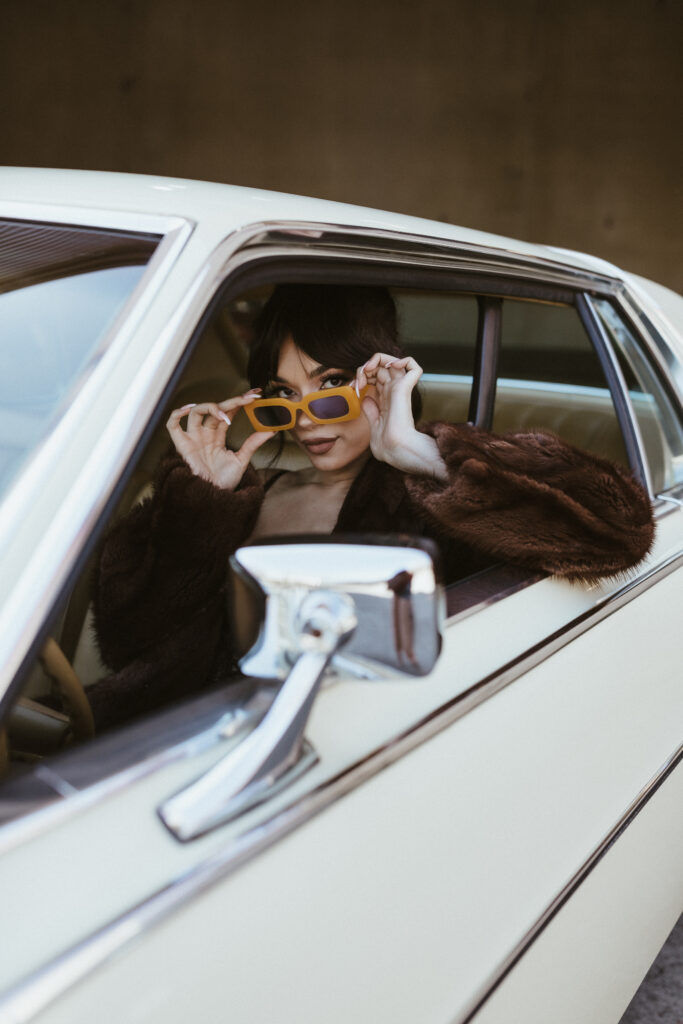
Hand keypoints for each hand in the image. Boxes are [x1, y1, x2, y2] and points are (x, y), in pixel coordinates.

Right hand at [166, 390, 273, 489]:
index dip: (239, 402)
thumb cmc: (223, 481)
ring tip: (225, 413)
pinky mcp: (182, 445)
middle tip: (248, 398)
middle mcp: (204, 433)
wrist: (213, 498)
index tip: (254, 396)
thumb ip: (252, 443)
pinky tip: (189, 409)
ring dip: (211, 407)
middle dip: (232, 401)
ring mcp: (192, 438)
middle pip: (215, 409)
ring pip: (196, 411)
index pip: (227, 412)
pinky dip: (177, 414)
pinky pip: (172, 425)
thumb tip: (270, 430)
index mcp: (217, 436)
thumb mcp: (241, 460)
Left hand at [355, 353, 446, 480]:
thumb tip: (366, 399)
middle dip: (366, 367)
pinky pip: (413, 366)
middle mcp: (394, 392)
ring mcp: (400, 389)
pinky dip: (403, 360)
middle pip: (382, 366)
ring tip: (369, 369)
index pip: (376, 377)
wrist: (393, 450)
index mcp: (386, 399)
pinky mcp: (405, 388)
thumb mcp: (374, 426)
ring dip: (378, 359)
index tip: (354, 388)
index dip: (363, 376)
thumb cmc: (386, 446)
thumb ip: (371, 411)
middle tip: (359, 380)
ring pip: (395, 360)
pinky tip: (390, 366)